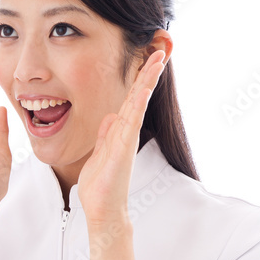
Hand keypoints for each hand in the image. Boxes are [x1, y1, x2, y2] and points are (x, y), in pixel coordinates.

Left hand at [78, 50, 165, 227]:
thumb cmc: (100, 185)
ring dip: (147, 81)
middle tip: (160, 50)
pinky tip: (143, 90)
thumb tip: (110, 117)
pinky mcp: (124, 149)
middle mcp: (127, 132)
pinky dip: (137, 105)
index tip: (147, 59)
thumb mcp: (99, 152)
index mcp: (120, 131)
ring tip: (157, 60)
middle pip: (139, 96)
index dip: (138, 79)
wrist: (102, 209)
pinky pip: (131, 122)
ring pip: (138, 104)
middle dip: (148, 73)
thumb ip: (106, 134)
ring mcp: (127, 139)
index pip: (130, 99)